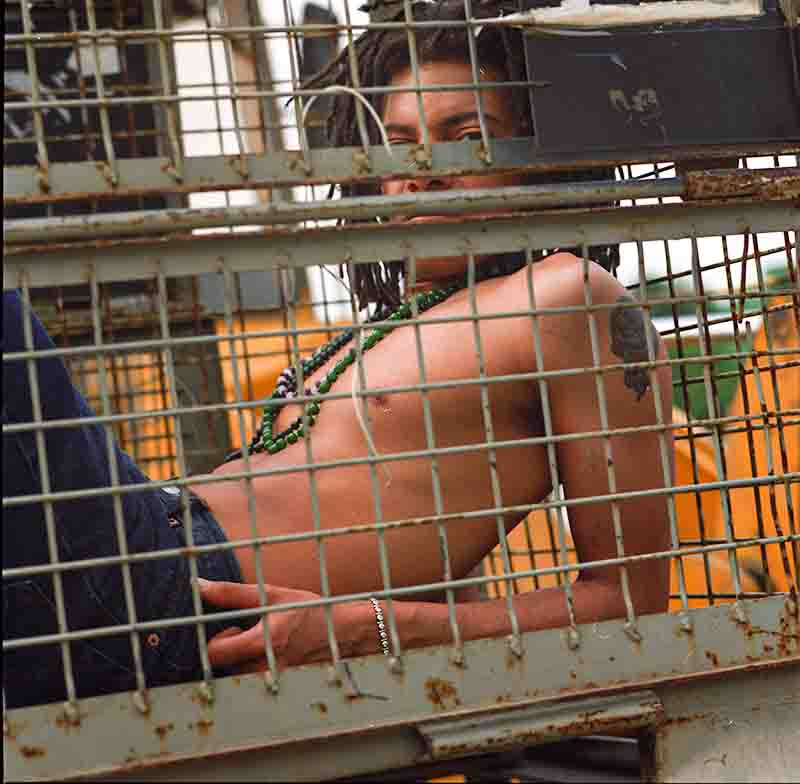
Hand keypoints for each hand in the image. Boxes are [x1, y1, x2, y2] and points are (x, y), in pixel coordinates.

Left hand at [198, 579, 333, 673]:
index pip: (214, 654)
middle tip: (253, 631)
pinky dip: (253, 666)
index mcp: (263, 643)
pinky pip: (250, 680)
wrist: (340, 631)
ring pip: (236, 673)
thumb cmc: (306, 609)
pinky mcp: (276, 688)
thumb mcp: (271, 594)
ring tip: (264, 641)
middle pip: (224, 666)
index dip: (219, 638)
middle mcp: (264, 668)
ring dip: (242, 657)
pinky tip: (270, 653)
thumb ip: (231, 593)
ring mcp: (270, 682)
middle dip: (231, 647)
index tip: (235, 626)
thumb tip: (199, 586)